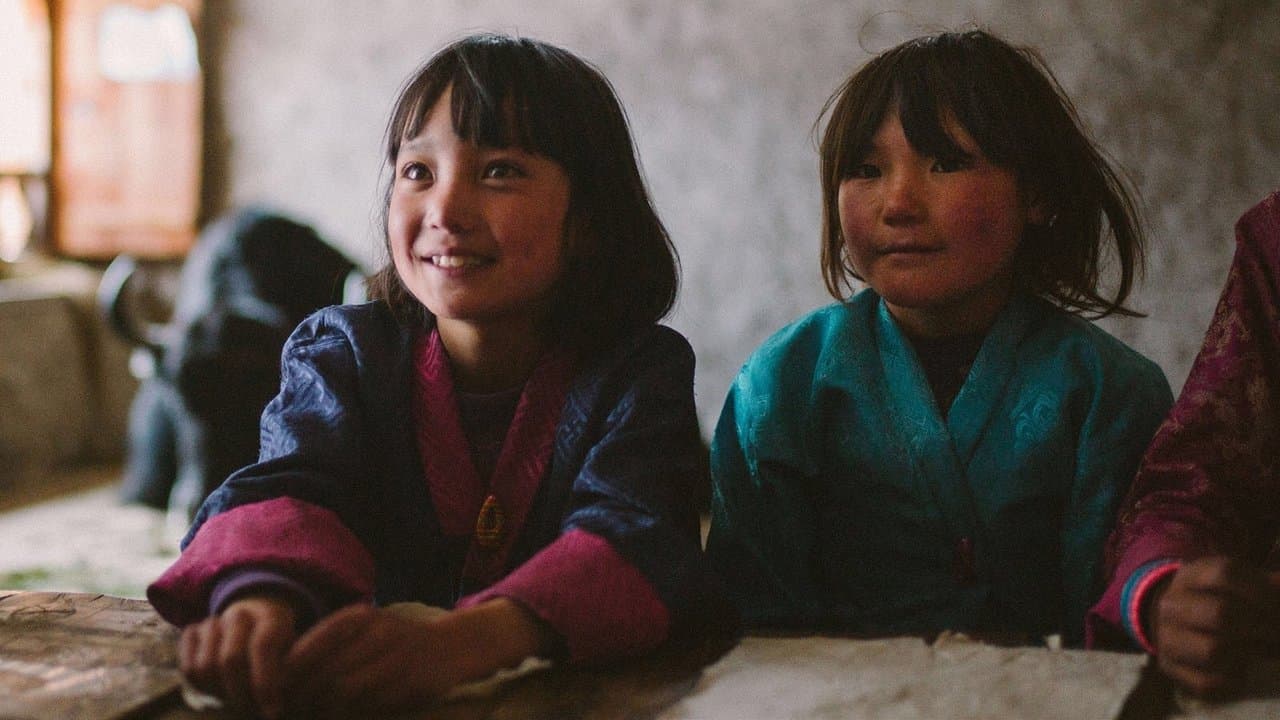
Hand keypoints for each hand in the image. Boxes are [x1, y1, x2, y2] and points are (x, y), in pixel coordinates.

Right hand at [178, 595, 299, 718]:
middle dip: (240, 693)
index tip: (273, 712)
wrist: (255, 622)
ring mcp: (213, 621)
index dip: (266, 682)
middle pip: (230, 659)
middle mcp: (240, 614)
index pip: (263, 646)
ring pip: (204, 666)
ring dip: (218, 692)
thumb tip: (276, 707)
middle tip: (251, 711)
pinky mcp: (192, 632)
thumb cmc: (281, 649)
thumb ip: (289, 673)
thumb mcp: (295, 655)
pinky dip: (200, 685)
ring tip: (236, 701)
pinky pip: (187, 667)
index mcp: (271, 617)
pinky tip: (218, 690)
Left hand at [282, 599, 554, 717]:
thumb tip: (280, 678)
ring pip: (339, 691)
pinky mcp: (408, 680)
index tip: (270, 699)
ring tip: (308, 717)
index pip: (304, 650)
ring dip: (318, 711)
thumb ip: (329, 650)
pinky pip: (366, 703)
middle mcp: (372, 632)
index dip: (283, 679)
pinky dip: (347, 715)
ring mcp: (392, 655)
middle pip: (318, 673)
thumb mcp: (365, 633)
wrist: (456, 645)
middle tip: (284, 715)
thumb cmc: (400, 643)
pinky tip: (339, 718)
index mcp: (356, 618)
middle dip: (297, 700)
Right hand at [1149, 557, 1279, 696]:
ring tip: (1262, 651)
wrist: (1171, 622)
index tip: (1278, 604)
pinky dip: (1233, 680)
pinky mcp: (1169, 668)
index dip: (1259, 589)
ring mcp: (1166, 637)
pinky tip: (1243, 670)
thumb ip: (1260, 585)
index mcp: (1189, 576)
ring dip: (1247, 654)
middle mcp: (1171, 605)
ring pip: (1212, 650)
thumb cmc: (1213, 599)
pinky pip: (1206, 682)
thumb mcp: (1231, 584)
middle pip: (1220, 614)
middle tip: (1278, 633)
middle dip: (1261, 627)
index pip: (1224, 574)